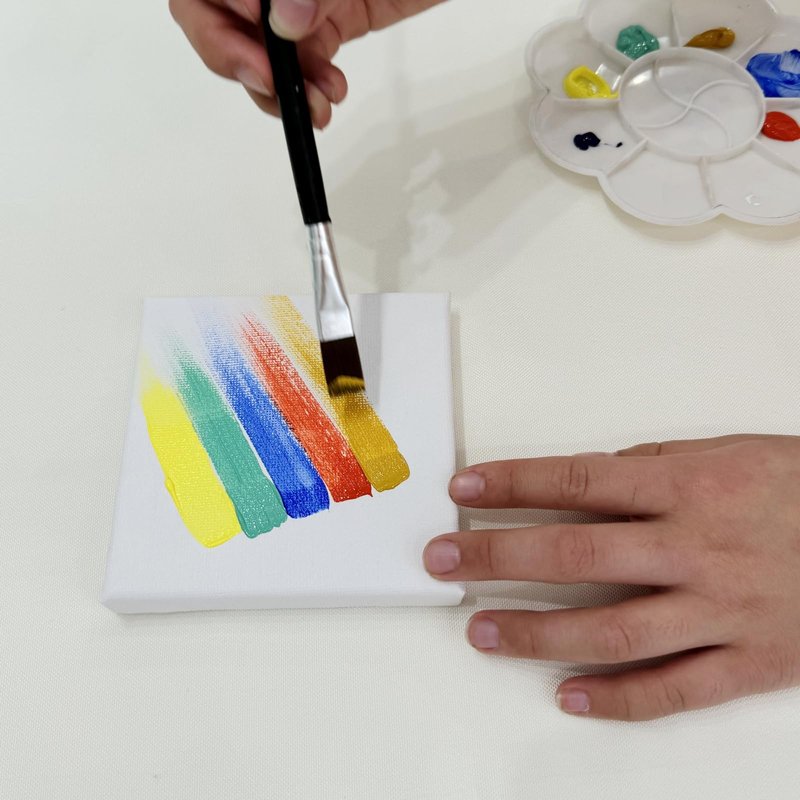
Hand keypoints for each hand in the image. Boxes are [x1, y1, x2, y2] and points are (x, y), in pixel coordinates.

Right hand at [169, 0, 444, 126]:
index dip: (219, 21)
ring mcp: (292, 0)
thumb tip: (283, 21)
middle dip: (242, 61)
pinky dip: (309, 88)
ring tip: (319, 105)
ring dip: (282, 88)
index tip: (260, 49)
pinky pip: (298, 64)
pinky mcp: (322, 23)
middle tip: (273, 88)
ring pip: (258, 51)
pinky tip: (331, 94)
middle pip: (216, 20)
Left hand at [423, 434, 799, 720]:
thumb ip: (652, 465)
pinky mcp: (751, 662)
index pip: (579, 482)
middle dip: (499, 557)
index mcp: (687, 487)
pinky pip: (676, 689)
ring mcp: (722, 611)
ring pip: (614, 630)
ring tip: (481, 633)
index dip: (514, 483)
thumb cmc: (796, 486)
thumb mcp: (726, 453)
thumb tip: (586, 480)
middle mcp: (695, 549)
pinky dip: (618, 699)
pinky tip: (567, 696)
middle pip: (577, 555)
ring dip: (538, 633)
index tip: (463, 488)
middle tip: (443, 561)